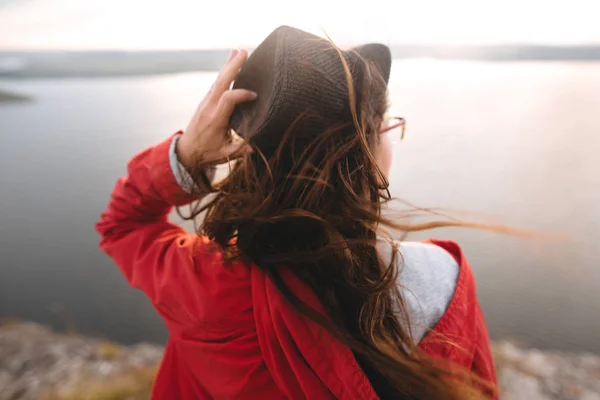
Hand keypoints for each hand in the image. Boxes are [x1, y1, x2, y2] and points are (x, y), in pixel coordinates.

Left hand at [176, 49, 256, 168]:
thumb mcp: (224, 155)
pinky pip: (216, 83)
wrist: (187, 151)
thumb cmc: (207, 153)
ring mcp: (206, 102)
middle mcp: (209, 107)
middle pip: (221, 82)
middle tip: (244, 52)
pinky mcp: (206, 101)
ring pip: (218, 79)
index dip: (242, 94)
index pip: (228, 99)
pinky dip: (225, 72)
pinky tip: (231, 62)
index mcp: (215, 119)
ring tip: (239, 51)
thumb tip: (254, 149)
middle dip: (233, 66)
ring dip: (229, 65)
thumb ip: (239, 151)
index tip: (255, 96)